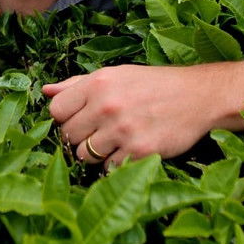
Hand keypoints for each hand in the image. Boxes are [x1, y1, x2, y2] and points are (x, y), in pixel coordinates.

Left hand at [43, 64, 220, 165]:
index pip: (56, 110)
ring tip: (115, 141)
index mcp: (98, 83)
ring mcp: (122, 130)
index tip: (80, 119)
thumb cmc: (153, 85)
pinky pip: (109, 169)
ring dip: (96, 153)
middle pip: (68, 135)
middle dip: (80, 137)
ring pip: (85, 156)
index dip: (66, 118)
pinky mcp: (138, 152)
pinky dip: (116, 164)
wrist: (198, 96)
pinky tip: (130, 149)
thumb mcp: (116, 75)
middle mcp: (107, 105)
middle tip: (100, 131)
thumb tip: (45, 91)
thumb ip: (78, 84)